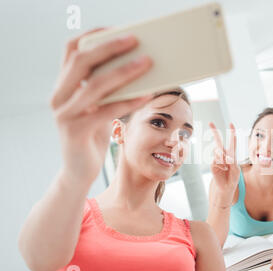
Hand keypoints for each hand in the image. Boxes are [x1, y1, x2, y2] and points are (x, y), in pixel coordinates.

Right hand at [50, 28, 153, 184]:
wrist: (79, 170)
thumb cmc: (93, 135)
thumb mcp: (97, 107)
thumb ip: (107, 89)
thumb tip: (138, 67)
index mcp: (62, 85)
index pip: (71, 50)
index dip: (93, 36)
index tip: (117, 29)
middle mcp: (58, 96)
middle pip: (81, 62)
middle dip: (110, 48)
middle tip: (135, 41)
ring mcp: (64, 114)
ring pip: (94, 85)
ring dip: (124, 72)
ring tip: (147, 64)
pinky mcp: (76, 132)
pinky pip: (105, 111)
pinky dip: (128, 101)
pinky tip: (147, 95)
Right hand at [209, 122, 239, 204]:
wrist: (226, 187)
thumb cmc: (233, 178)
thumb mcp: (235, 170)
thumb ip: (231, 161)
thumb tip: (224, 155)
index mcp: (231, 154)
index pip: (232, 141)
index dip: (232, 133)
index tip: (231, 124)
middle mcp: (223, 155)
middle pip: (218, 141)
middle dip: (214, 131)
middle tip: (210, 122)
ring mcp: (217, 159)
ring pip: (217, 152)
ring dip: (222, 159)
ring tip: (226, 168)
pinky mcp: (212, 164)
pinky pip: (215, 160)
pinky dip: (220, 165)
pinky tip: (222, 170)